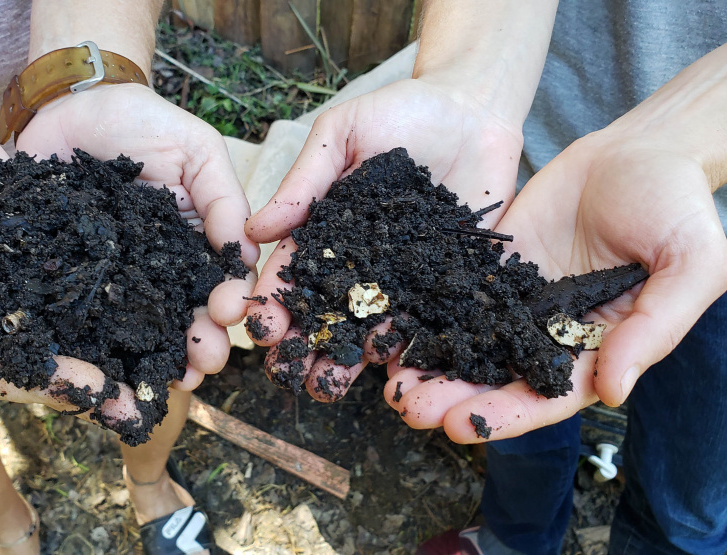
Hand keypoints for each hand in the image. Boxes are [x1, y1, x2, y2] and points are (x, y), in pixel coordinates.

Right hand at [0, 104, 150, 428]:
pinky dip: (122, 274)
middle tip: (148, 395)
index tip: (89, 386)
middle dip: (97, 376)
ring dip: (120, 335)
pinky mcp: (44, 235)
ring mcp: (19, 272)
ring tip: (174, 350)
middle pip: (48, 351)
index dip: (41, 381)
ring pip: (76, 313)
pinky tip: (168, 282)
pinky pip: (85, 259)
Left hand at [15, 83, 259, 389]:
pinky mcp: (73, 279)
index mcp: (197, 243)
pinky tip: (113, 369)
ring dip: (161, 360)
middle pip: (188, 317)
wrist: (70, 107)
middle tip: (204, 362)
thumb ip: (222, 199)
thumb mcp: (197, 150)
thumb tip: (247, 257)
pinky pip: (87, 316)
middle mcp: (162, 270)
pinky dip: (101, 346)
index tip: (229, 312)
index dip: (230, 301)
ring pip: (143, 329)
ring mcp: (117, 279)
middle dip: (202, 343)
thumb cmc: (143, 122)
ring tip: (173, 380)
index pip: (222, 281)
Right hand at [243, 78, 523, 400]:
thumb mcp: (341, 135)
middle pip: (327, 311)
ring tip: (328, 386)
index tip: (258, 328)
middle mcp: (362, 262)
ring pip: (371, 326)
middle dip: (304, 344)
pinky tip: (394, 371)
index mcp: (328, 231)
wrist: (473, 107)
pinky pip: (429, 319)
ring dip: (347, 359)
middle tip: (287, 375)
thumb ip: (304, 182)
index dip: (273, 301)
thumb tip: (252, 231)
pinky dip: (411, 346)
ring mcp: (405, 276)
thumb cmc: (399, 111)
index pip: (294, 273)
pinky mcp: (449, 281)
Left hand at [386, 129, 726, 442]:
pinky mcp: (496, 267)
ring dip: (432, 364)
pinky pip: (458, 294)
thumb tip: (613, 390)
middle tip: (406, 409)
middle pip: (498, 376)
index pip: (549, 395)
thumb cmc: (678, 207)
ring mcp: (521, 300)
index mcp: (599, 347)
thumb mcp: (689, 264)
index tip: (458, 427)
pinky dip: (428, 314)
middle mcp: (553, 332)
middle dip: (452, 396)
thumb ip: (653, 327)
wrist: (642, 149)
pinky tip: (394, 327)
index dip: (506, 415)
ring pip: (471, 341)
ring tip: (389, 383)